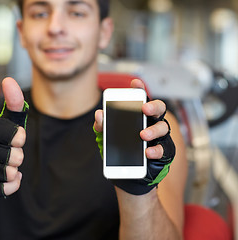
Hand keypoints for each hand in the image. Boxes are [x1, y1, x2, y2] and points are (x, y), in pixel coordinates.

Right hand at [0, 77, 28, 197]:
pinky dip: (12, 184)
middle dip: (17, 153)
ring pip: (8, 173)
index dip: (16, 135)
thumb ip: (11, 103)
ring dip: (13, 169)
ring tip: (9, 164)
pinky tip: (12, 176)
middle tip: (11, 151)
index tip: (18, 136)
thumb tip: (9, 80)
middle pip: (14, 155)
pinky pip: (3, 190)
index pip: (5, 132)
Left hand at [93, 79, 174, 194]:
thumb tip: (99, 114)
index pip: (141, 99)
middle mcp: (151, 123)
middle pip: (158, 109)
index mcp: (138, 116)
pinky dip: (156, 150)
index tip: (135, 82)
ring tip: (143, 135)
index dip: (139, 89)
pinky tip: (148, 153)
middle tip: (144, 108)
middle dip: (153, 106)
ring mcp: (159, 137)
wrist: (128, 175)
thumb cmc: (120, 150)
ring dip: (154, 130)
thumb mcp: (107, 138)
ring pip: (163, 127)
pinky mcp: (164, 152)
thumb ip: (103, 126)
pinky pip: (164, 149)